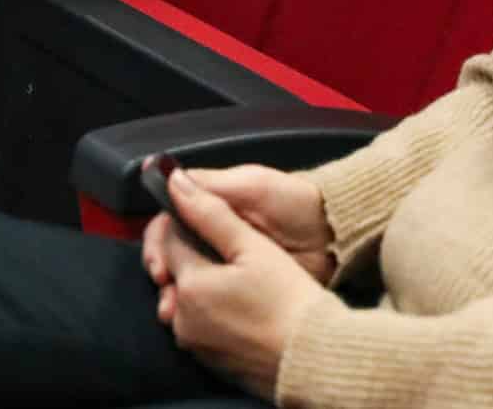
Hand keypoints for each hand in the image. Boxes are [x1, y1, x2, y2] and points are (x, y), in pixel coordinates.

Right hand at [142, 165, 336, 292]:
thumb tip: (167, 174)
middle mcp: (213, 236)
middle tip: (165, 284)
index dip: (159, 239)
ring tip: (174, 308)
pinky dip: (198, 310)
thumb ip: (210, 186)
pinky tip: (194, 319)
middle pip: (173, 253)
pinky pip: (212, 300)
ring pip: (188, 281)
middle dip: (162, 268)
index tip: (159, 260)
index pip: (170, 220)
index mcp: (213, 207)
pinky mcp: (242, 290)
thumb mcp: (253, 187)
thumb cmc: (295, 204)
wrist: (334, 237)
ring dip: (175, 294)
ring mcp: (227, 266)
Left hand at [145, 168, 332, 398]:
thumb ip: (210, 213)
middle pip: (177, 273)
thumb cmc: (289, 300)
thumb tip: (175, 183)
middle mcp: (182, 319)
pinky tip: (246, 307)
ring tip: (244, 280)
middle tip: (237, 254)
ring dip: (205, 287)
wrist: (315, 360)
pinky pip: (203, 327)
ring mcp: (196, 345)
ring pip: (188, 301)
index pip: (170, 241)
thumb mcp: (253, 246)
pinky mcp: (212, 364)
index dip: (190, 225)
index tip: (217, 223)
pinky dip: (216, 314)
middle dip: (196, 258)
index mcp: (189, 285)